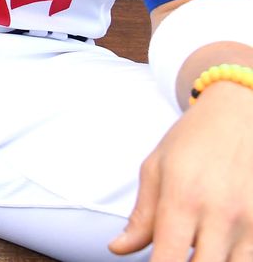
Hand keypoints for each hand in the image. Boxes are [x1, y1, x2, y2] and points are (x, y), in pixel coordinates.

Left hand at [110, 82, 252, 259]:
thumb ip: (141, 215)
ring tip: (197, 247)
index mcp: (182, 199)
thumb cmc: (192, 139)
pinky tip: (219, 247)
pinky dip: (234, 256)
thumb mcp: (156, 168)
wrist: (241, 112)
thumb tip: (118, 248)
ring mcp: (250, 222)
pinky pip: (251, 257)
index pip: (168, 259)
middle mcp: (220, 215)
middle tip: (174, 253)